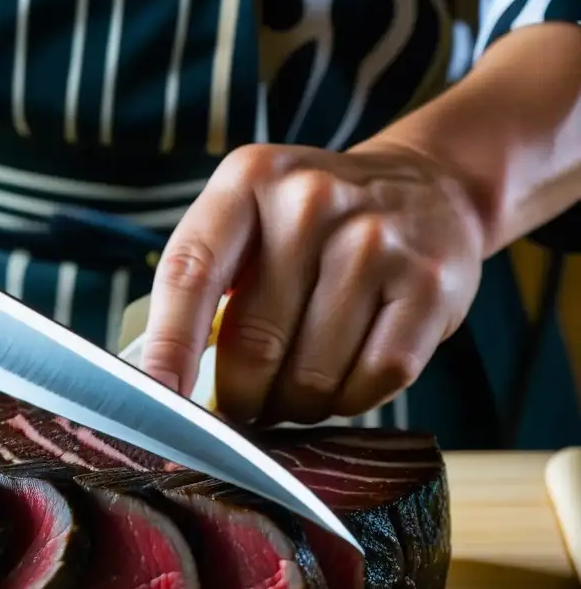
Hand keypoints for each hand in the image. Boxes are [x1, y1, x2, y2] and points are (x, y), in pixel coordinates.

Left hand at [142, 141, 485, 425]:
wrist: (429, 186)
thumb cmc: (315, 224)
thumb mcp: (251, 220)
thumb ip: (207, 286)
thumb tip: (170, 387)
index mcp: (247, 181)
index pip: (189, 275)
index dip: (168, 348)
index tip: (158, 406)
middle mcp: (310, 202)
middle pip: (253, 344)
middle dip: (241, 398)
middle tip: (244, 406)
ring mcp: (376, 242)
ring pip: (313, 377)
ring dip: (296, 405)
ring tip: (298, 386)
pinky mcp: (429, 286)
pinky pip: (373, 382)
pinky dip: (351, 401)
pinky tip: (347, 378)